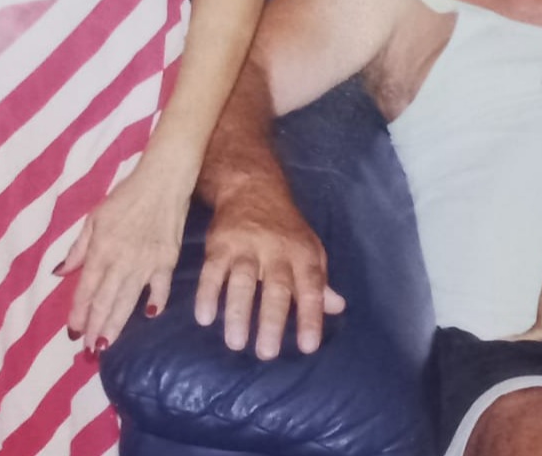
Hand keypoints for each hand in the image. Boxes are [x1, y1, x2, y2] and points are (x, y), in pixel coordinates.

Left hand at [58, 163, 188, 353]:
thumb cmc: (125, 197)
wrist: (163, 180)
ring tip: (107, 344)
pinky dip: (156, 301)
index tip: (72, 333)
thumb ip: (78, 248)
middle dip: (95, 327)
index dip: (78, 313)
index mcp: (101, 249)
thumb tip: (59, 273)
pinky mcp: (167, 259)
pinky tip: (149, 316)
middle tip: (89, 350)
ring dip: (117, 323)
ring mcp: (147, 262)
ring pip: (129, 300)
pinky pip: (161, 286)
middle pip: (106, 301)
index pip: (86, 289)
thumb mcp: (94, 218)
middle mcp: (121, 260)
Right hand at [193, 180, 345, 358]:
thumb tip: (337, 308)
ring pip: (242, 281)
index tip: (308, 346)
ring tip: (236, 343)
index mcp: (302, 253)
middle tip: (267, 353)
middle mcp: (276, 249)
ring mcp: (246, 246)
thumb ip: (319, 281)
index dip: (311, 315)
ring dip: (238, 313)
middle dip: (271, 321)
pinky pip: (212, 271)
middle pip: (275, 287)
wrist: (253, 187)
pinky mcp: (220, 244)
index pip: (311, 286)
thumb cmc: (285, 229)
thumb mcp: (308, 249)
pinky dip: (207, 294)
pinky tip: (204, 318)